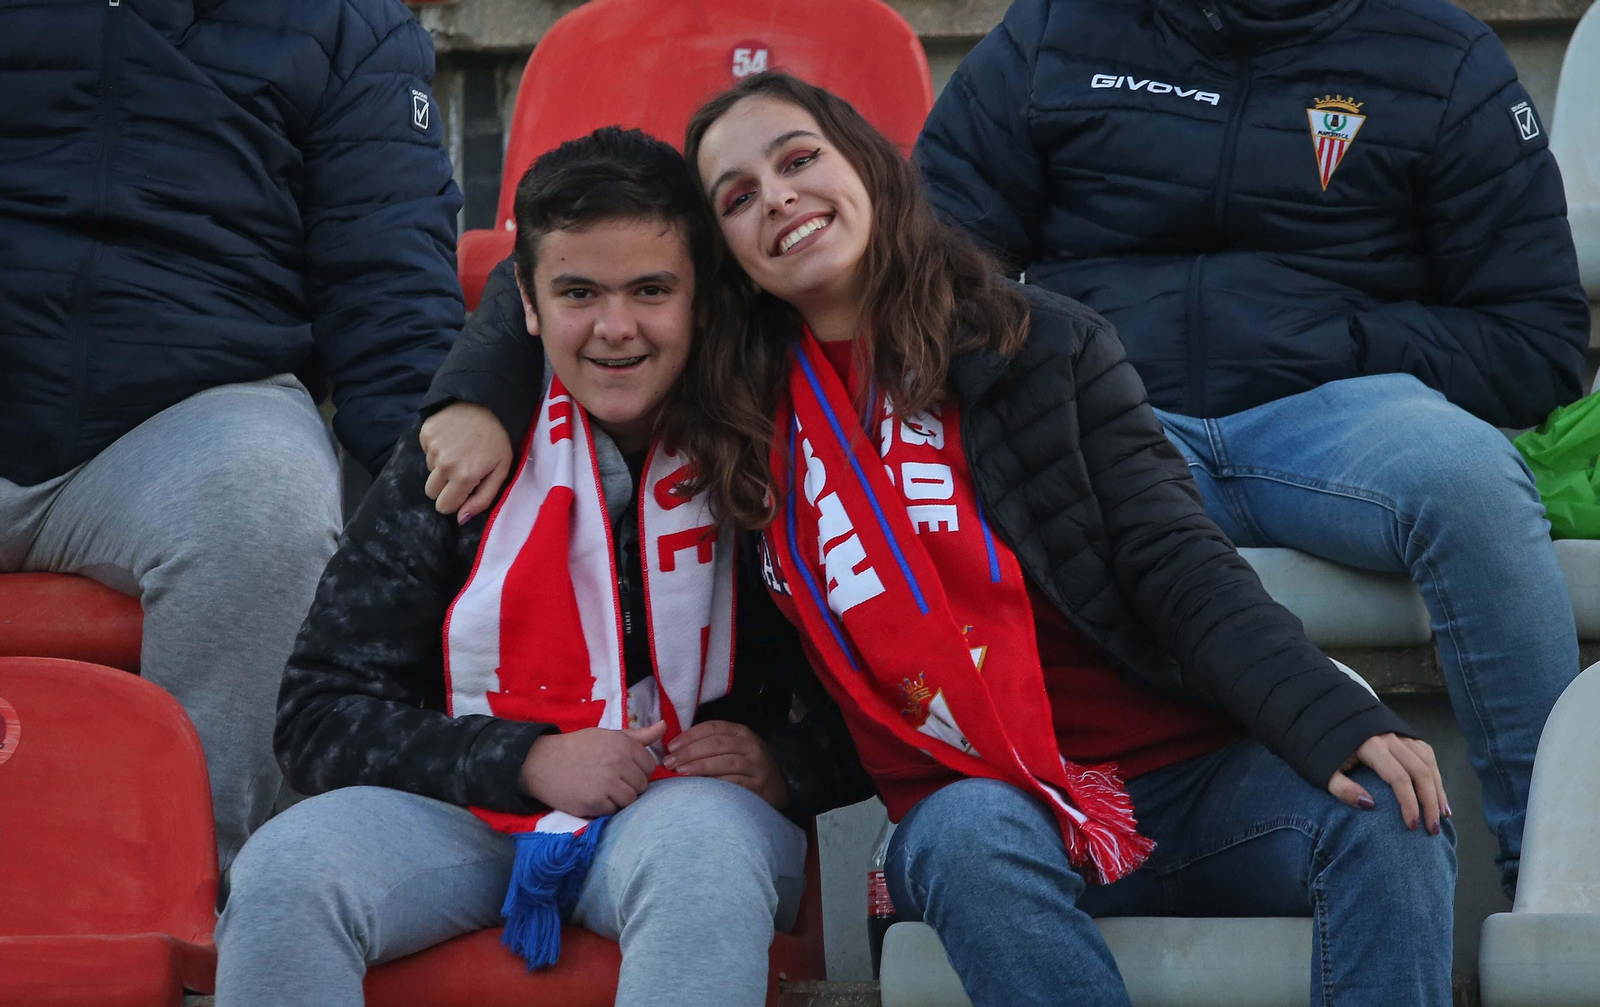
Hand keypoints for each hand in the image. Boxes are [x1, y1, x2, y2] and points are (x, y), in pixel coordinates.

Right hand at [420, 403, 512, 522]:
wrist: (486, 401)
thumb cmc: (498, 440)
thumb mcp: (501, 471)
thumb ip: (482, 499)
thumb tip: (460, 520)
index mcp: (464, 477)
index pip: (443, 506)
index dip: (453, 501)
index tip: (463, 490)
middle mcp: (444, 464)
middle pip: (431, 492)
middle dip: (445, 486)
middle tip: (461, 470)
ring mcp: (432, 447)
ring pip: (429, 471)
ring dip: (442, 465)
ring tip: (460, 449)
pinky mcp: (425, 433)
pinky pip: (426, 451)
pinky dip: (437, 448)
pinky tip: (452, 438)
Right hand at [518, 721, 666, 817]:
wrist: (542, 762)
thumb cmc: (578, 748)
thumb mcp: (607, 736)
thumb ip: (638, 736)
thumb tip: (665, 726)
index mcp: (623, 744)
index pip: (649, 766)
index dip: (638, 770)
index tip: (622, 770)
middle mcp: (618, 762)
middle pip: (642, 785)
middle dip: (630, 785)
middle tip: (610, 781)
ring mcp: (606, 782)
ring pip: (630, 800)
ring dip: (619, 799)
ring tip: (602, 790)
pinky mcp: (594, 801)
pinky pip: (614, 811)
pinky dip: (606, 808)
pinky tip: (593, 797)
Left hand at [664, 720, 788, 809]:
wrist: (779, 788)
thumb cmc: (747, 767)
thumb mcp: (734, 748)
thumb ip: (711, 745)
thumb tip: (675, 749)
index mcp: (741, 732)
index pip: (713, 728)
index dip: (690, 736)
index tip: (670, 746)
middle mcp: (750, 746)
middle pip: (716, 744)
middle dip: (690, 752)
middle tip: (670, 762)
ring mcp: (756, 766)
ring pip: (725, 762)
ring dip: (700, 766)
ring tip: (680, 773)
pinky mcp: (758, 786)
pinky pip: (734, 783)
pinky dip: (716, 784)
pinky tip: (700, 787)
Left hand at [1328, 733, 1449, 834]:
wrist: (1323, 715)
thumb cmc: (1322, 747)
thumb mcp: (1322, 769)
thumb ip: (1342, 788)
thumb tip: (1370, 805)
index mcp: (1370, 745)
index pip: (1399, 778)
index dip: (1409, 803)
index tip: (1412, 826)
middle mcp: (1390, 737)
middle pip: (1420, 771)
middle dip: (1430, 802)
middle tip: (1432, 829)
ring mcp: (1399, 733)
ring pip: (1428, 762)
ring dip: (1438, 790)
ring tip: (1442, 816)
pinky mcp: (1403, 733)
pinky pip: (1426, 753)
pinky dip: (1435, 774)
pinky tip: (1438, 793)